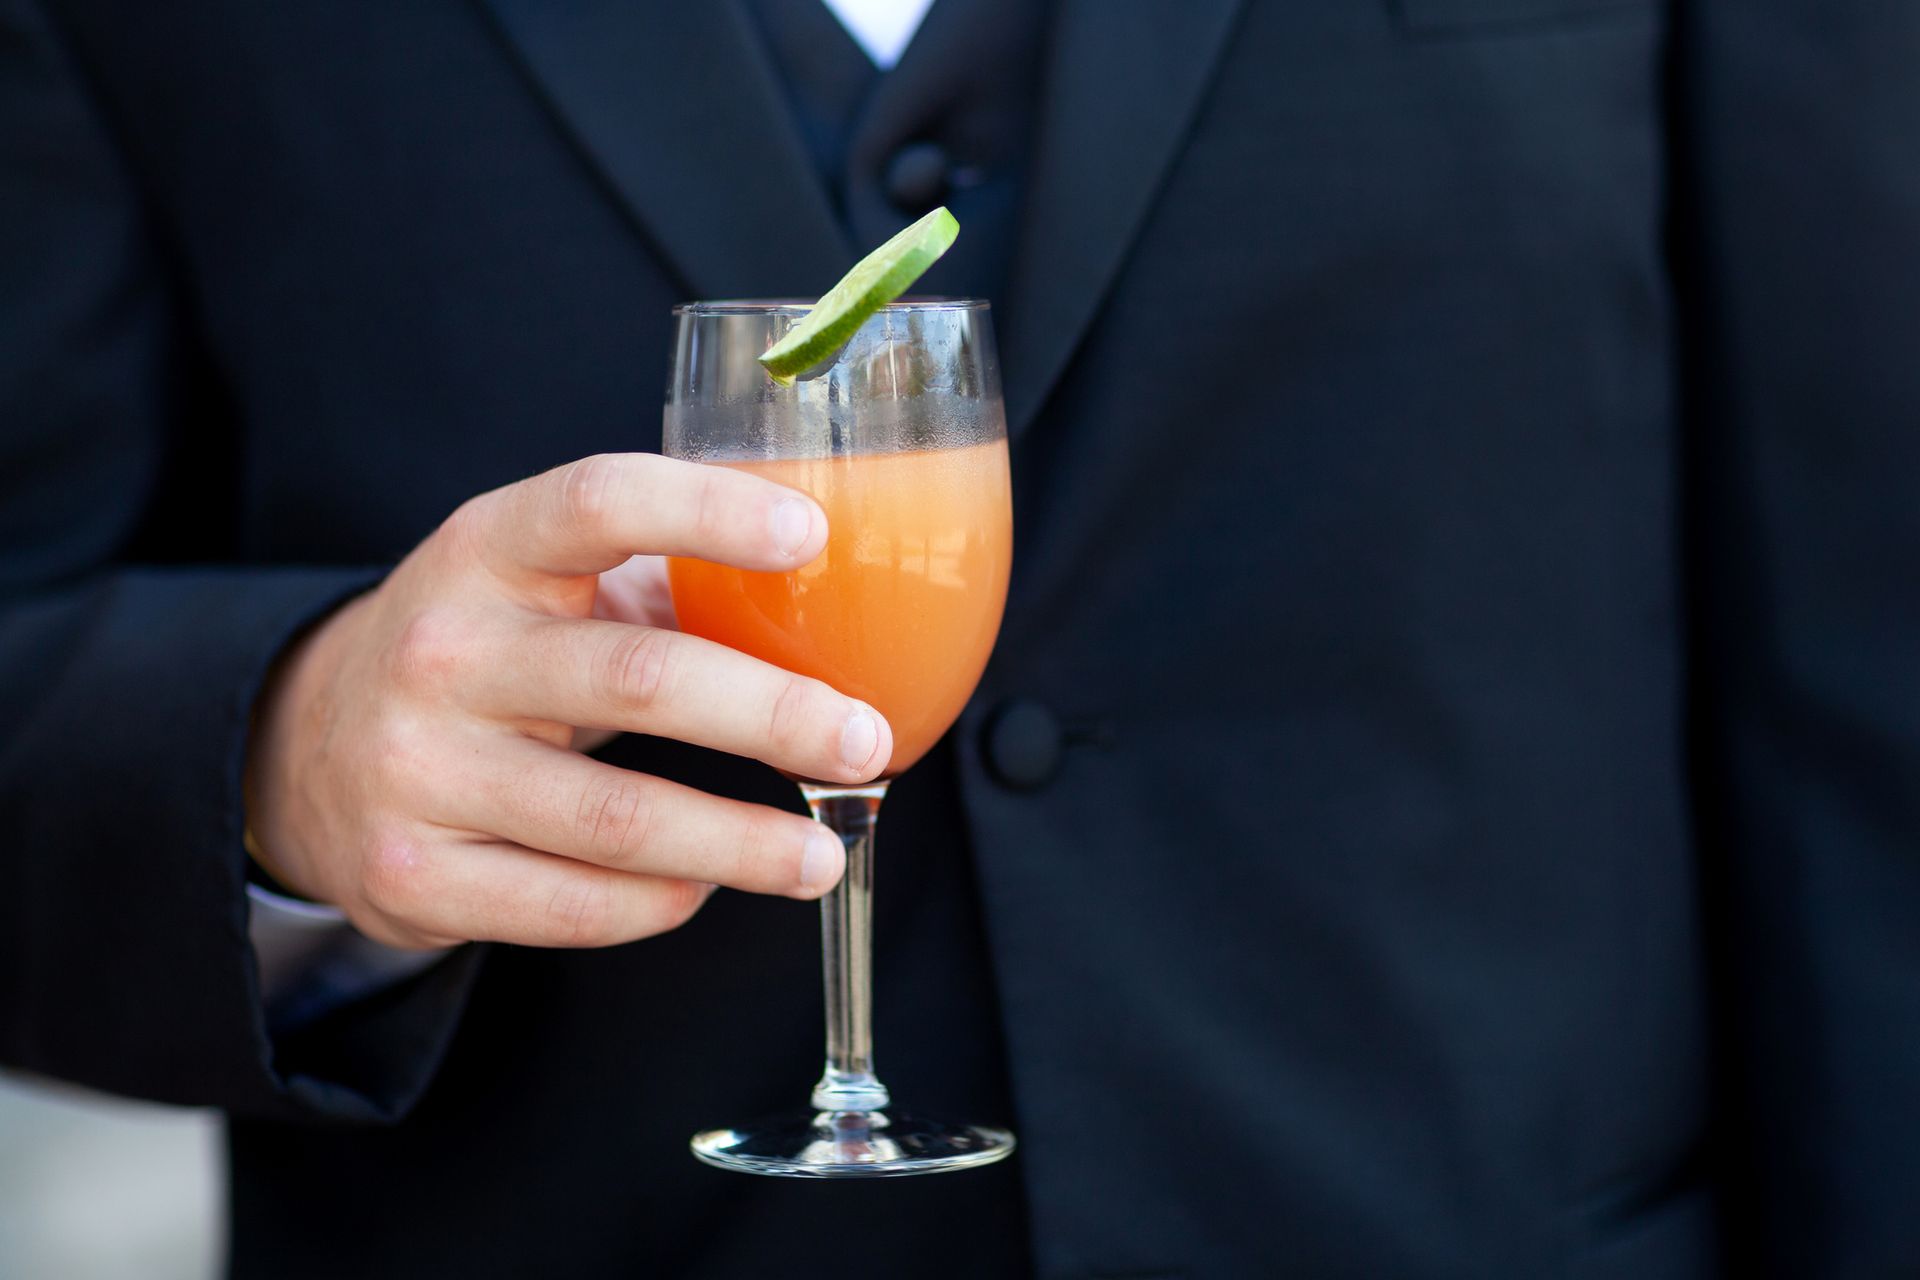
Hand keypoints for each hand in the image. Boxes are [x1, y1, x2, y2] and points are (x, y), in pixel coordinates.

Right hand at [243, 454, 892, 948]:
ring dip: (742, 843)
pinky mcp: (413, 875)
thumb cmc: (484, 652)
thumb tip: (840, 607)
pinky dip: (659, 901)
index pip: (598, 501)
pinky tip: (705, 885)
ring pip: (617, 819)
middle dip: (773, 715)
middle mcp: (444, 651)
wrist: (310, 751)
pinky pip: (572, 905)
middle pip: (639, 679)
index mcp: (488, 548)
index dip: (709, 512)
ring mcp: (419, 769)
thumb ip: (664, 579)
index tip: (810, 537)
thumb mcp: (542, 582)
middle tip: (863, 743)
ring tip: (825, 853)